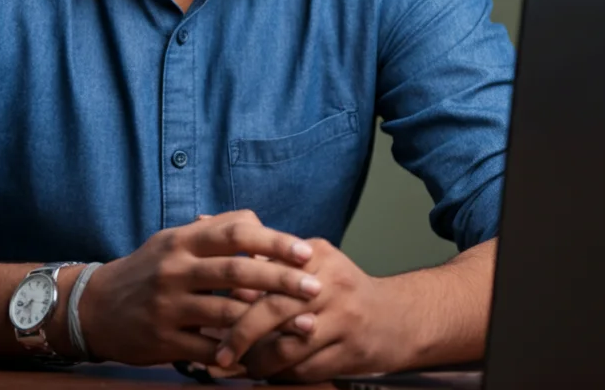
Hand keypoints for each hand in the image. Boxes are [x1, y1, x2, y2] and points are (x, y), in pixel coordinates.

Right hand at [76, 210, 323, 366]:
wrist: (95, 307)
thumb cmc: (147, 270)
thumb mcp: (174, 241)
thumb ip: (215, 230)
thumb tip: (260, 224)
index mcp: (182, 241)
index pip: (235, 233)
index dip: (273, 241)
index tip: (305, 252)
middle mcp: (175, 270)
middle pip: (237, 272)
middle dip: (281, 280)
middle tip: (315, 287)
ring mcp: (168, 306)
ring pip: (227, 314)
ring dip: (270, 321)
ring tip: (304, 325)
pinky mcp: (163, 340)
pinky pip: (209, 350)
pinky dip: (239, 353)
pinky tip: (266, 356)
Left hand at [213, 238, 416, 382]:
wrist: (397, 318)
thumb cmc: (338, 290)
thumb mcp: (309, 262)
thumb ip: (266, 257)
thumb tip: (207, 228)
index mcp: (314, 254)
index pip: (264, 270)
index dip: (233, 295)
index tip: (207, 313)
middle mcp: (330, 283)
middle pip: (273, 309)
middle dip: (240, 335)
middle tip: (220, 354)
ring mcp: (344, 318)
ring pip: (288, 347)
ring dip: (260, 363)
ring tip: (243, 367)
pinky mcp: (352, 351)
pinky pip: (306, 369)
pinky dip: (282, 375)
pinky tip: (271, 374)